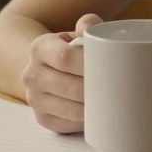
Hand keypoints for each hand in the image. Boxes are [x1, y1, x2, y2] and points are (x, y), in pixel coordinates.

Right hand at [21, 13, 102, 133]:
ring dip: (93, 109)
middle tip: (119, 90)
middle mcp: (32, 74)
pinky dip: (85, 123)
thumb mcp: (75, 34)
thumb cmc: (70, 50)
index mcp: (40, 48)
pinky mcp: (42, 119)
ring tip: (114, 104)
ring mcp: (34, 99)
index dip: (88, 65)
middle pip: (69, 87)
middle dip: (96, 90)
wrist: (45, 67)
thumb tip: (92, 26)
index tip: (110, 68)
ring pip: (70, 110)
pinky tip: (99, 115)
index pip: (65, 58)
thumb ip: (87, 26)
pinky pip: (68, 125)